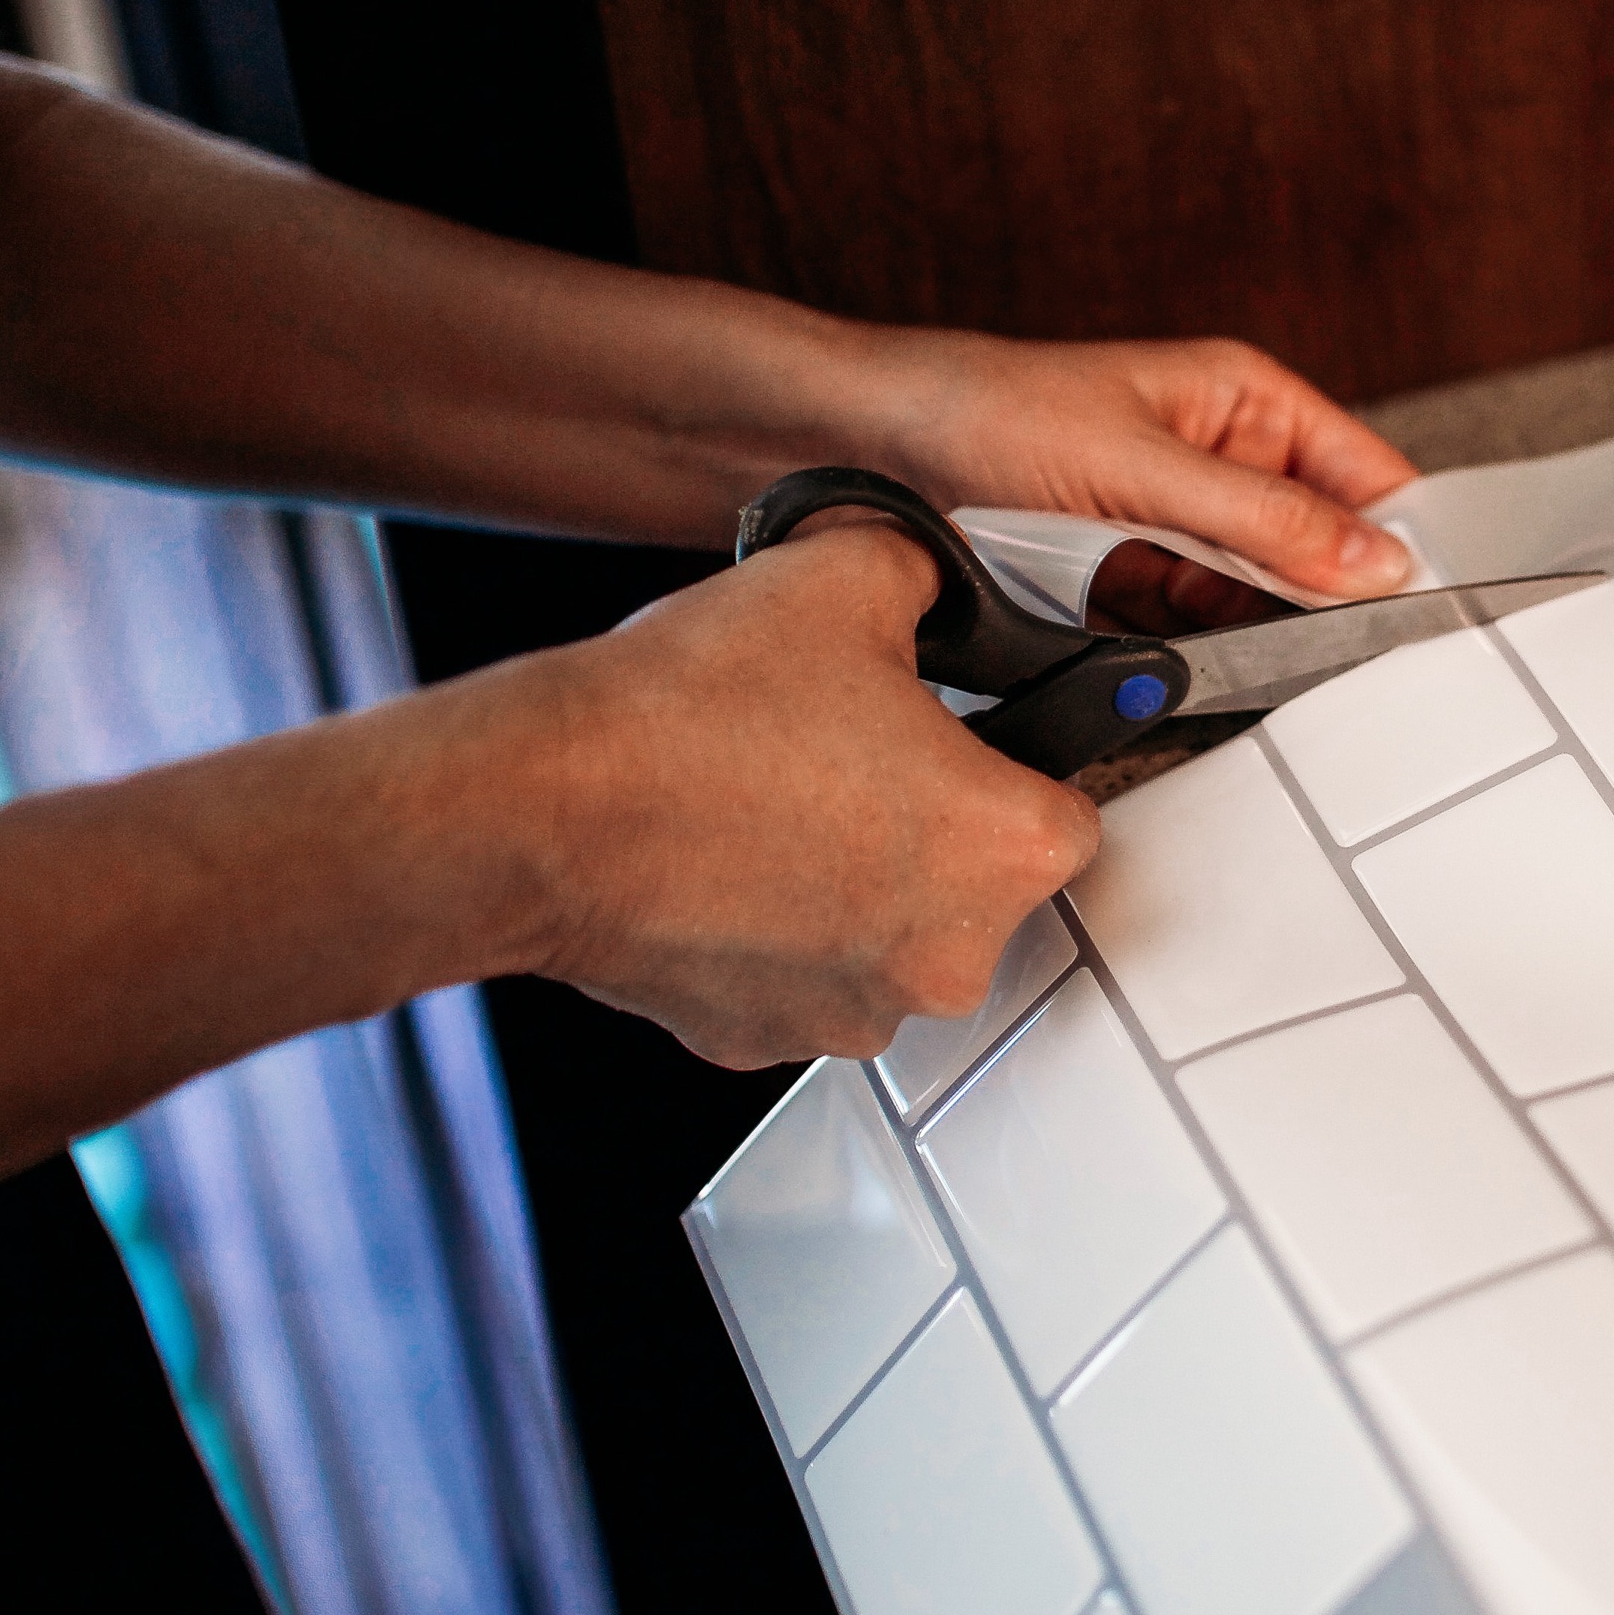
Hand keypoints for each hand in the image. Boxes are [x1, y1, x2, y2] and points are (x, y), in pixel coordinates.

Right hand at [450, 525, 1098, 1065]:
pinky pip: (804, 976)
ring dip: (854, 880)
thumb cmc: (688, 715)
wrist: (542, 806)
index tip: (972, 738)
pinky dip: (778, 929)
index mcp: (1007, 847)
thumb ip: (928, 576)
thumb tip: (930, 580)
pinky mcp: (765, 1040)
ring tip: (776, 798)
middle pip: (981, 884)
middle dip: (928, 821)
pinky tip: (726, 858)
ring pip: (890, 936)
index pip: (1071, 807)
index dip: (1016, 759)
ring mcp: (855, 1013)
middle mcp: (949, 956)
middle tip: (853, 753)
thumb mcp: (848, 575)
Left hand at [851, 332, 1424, 610]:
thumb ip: (1264, 519)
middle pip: (1317, 554)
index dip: (1400, 542)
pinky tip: (1168, 654)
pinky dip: (1185, 652)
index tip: (1424, 608)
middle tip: (1326, 649)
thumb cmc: (989, 413)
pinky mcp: (1131, 589)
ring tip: (1217, 641)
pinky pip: (1190, 634)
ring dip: (1244, 632)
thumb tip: (1373, 559)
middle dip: (1317, 603)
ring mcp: (1178, 532)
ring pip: (1255, 605)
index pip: (1367, 478)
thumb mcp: (1142, 467)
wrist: (868, 451)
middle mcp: (1224, 466)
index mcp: (1246, 403)